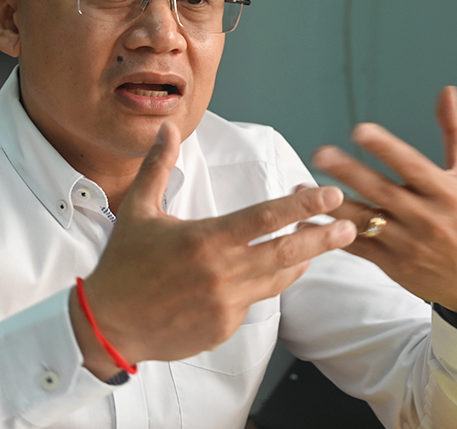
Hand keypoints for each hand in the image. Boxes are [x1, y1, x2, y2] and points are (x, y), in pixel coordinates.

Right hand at [70, 121, 357, 379]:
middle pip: (286, 252)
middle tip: (348, 226)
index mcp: (205, 239)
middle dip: (321, 237)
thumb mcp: (138, 210)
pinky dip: (259, 288)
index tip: (328, 195)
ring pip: (277, 280)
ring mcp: (226, 304)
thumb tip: (168, 129)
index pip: (265, 219)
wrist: (108, 323)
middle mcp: (222, 272)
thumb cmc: (122, 265)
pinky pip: (252, 303)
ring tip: (317, 248)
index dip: (301, 205)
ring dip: (300, 263)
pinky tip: (262, 277)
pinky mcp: (224, 328)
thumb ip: (158, 167)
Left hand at [310, 86, 456, 316]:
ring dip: (329, 204)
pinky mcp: (392, 264)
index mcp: (444, 191)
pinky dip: (329, 235)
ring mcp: (406, 242)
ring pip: (362, 220)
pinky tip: (306, 222)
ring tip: (301, 188)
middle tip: (320, 154)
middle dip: (348, 172)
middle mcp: (424, 216)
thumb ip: (453, 131)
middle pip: (380, 190)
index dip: (386, 148)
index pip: (411, 165)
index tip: (361, 131)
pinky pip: (355, 247)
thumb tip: (447, 91)